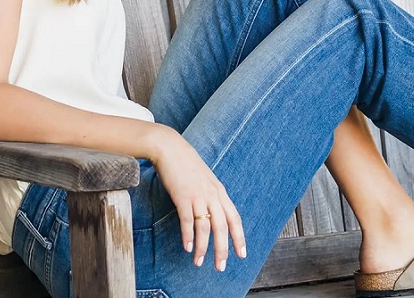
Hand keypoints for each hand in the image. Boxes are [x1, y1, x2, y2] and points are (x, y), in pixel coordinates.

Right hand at [150, 126, 245, 270]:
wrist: (171, 148)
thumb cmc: (187, 165)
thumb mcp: (205, 180)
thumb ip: (211, 195)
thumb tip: (214, 212)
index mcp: (220, 192)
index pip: (235, 218)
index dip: (239, 237)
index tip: (242, 253)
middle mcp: (213, 195)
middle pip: (222, 226)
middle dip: (223, 249)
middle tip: (220, 266)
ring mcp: (198, 196)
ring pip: (205, 227)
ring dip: (203, 247)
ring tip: (199, 261)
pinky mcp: (183, 197)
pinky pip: (188, 221)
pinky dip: (188, 236)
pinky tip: (187, 247)